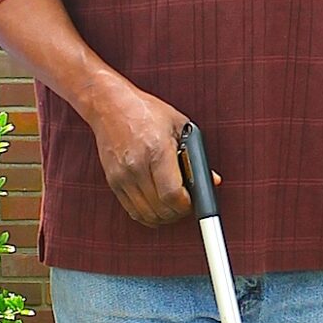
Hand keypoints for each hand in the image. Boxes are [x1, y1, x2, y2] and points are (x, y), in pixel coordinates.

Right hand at [84, 75, 195, 227]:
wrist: (110, 105)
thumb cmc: (145, 111)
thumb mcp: (179, 126)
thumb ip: (196, 156)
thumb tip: (212, 180)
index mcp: (157, 150)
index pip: (172, 194)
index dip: (186, 205)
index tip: (192, 202)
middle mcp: (137, 166)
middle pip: (160, 209)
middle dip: (177, 212)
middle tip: (185, 203)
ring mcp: (122, 176)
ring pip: (146, 215)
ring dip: (163, 216)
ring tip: (171, 205)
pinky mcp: (113, 182)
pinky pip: (132, 210)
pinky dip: (147, 214)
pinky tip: (156, 205)